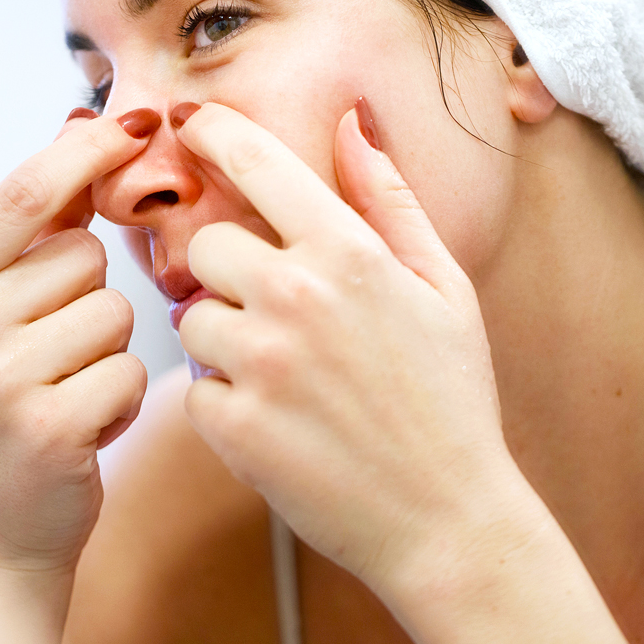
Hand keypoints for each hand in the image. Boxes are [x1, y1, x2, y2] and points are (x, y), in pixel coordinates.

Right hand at [0, 110, 152, 593]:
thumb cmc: (1, 405)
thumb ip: (33, 230)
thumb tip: (83, 124)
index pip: (26, 191)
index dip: (89, 150)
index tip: (138, 124)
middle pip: (86, 255)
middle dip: (93, 296)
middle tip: (54, 353)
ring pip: (117, 313)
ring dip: (110, 352)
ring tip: (64, 392)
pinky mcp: (44, 428)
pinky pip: (131, 372)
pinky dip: (122, 400)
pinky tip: (82, 431)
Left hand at [175, 101, 514, 598]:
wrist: (448, 521)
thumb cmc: (451, 399)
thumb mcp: (444, 287)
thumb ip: (390, 200)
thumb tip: (352, 122)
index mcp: (350, 254)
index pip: (258, 163)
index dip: (216, 133)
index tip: (192, 125)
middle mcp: (297, 297)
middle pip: (205, 247)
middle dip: (228, 271)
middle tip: (274, 309)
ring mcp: (261, 365)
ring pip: (192, 320)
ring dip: (224, 341)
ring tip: (285, 375)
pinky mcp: (235, 428)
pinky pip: (194, 391)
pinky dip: (224, 404)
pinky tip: (278, 421)